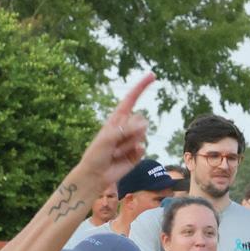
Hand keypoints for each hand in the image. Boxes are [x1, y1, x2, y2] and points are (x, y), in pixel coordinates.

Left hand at [76, 73, 153, 189]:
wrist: (96, 175)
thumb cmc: (96, 154)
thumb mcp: (107, 137)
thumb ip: (125, 129)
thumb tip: (144, 124)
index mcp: (117, 118)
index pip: (132, 99)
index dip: (142, 87)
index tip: (153, 75)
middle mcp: (126, 127)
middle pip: (140, 121)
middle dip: (130, 132)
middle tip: (115, 144)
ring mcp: (132, 140)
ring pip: (142, 135)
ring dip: (129, 145)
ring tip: (116, 152)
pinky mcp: (137, 153)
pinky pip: (143, 149)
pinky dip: (134, 154)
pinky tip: (123, 158)